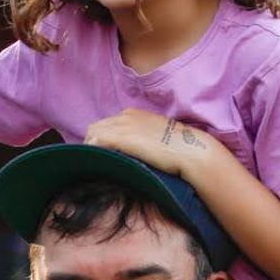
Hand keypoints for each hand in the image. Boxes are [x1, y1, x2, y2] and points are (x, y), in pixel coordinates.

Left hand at [82, 108, 211, 177]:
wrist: (189, 150)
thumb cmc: (179, 149)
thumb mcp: (156, 138)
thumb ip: (142, 140)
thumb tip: (134, 154)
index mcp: (133, 114)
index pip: (107, 124)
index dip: (102, 139)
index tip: (103, 154)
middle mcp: (125, 115)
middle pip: (96, 127)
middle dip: (92, 143)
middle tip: (93, 161)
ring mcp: (122, 125)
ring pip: (92, 134)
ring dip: (90, 149)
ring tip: (93, 165)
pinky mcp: (120, 137)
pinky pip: (95, 142)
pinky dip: (92, 152)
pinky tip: (96, 164)